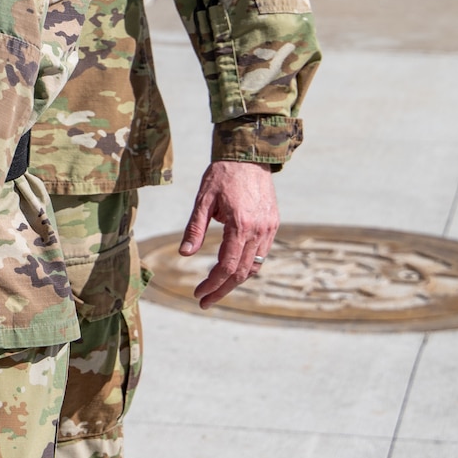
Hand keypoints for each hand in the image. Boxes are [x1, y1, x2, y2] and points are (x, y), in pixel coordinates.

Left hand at [179, 160, 279, 308]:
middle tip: (204, 300)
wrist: (249, 156)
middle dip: (222, 290)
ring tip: (216, 288)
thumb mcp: (203, 200)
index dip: (212, 284)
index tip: (198, 294)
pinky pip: (262, 253)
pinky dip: (248, 266)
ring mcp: (269, 229)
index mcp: (240, 225)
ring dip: (236, 281)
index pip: (227, 266)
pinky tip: (233, 269)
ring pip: (255, 266)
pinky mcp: (273, 224)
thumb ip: (195, 228)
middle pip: (242, 273)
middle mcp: (259, 230)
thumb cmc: (222, 175)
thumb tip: (185, 254)